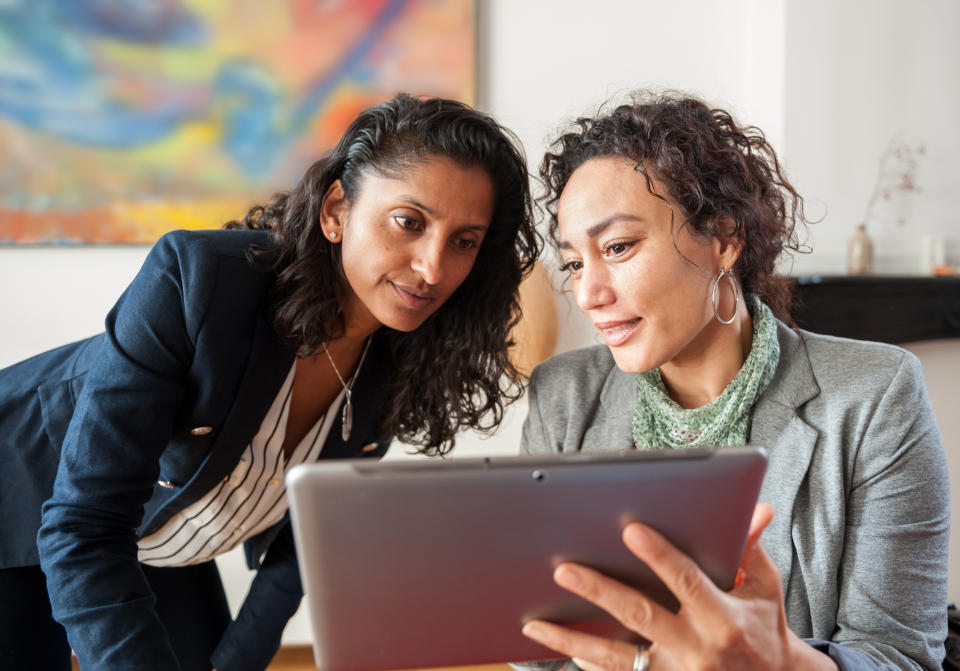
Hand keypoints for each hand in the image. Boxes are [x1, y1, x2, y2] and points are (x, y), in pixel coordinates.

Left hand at [521, 504, 837, 670]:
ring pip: (615, 658)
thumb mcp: (765, 590)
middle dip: (599, 591)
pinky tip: (557, 647)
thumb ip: (750, 549)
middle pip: (640, 617)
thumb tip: (756, 508)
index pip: (686, 580)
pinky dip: (586, 664)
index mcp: (723, 618)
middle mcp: (696, 650)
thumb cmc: (761, 631)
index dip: (659, 555)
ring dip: (572, 640)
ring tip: (535, 625)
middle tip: (563, 569)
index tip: (630, 528)